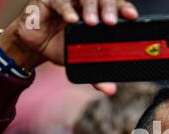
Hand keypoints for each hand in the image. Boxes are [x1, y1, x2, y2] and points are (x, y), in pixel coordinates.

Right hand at [0, 0, 137, 93]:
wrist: (36, 45)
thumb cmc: (62, 47)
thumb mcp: (81, 62)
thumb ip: (96, 74)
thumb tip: (110, 90)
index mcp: (100, 15)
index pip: (117, 7)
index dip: (125, 9)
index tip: (132, 17)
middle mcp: (86, 4)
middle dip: (109, 8)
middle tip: (111, 22)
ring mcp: (70, 0)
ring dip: (90, 8)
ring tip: (92, 23)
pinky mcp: (51, 0)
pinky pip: (60, 1)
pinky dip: (67, 10)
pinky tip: (71, 20)